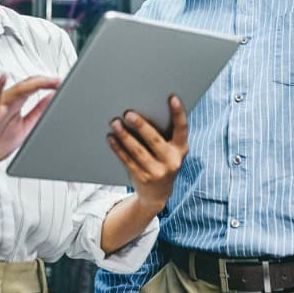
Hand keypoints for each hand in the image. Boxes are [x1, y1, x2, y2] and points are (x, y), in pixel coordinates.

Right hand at [0, 74, 58, 174]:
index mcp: (15, 106)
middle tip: (59, 80)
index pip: (33, 88)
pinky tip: (4, 78)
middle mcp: (7, 103)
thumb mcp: (24, 128)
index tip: (62, 82)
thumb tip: (51, 99)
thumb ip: (36, 113)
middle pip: (27, 86)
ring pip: (16, 90)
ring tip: (46, 80)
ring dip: (32, 84)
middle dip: (44, 81)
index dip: (48, 84)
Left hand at [107, 95, 187, 211]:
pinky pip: (127, 160)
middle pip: (155, 140)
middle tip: (128, 113)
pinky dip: (118, 148)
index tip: (172, 98)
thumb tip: (142, 111)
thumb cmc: (162, 162)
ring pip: (138, 151)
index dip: (178, 113)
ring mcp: (157, 172)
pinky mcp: (142, 178)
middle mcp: (171, 161)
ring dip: (125, 136)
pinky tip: (111, 138)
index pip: (182, 129)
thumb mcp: (170, 151)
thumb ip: (164, 135)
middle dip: (141, 126)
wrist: (157, 195)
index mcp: (181, 149)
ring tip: (115, 123)